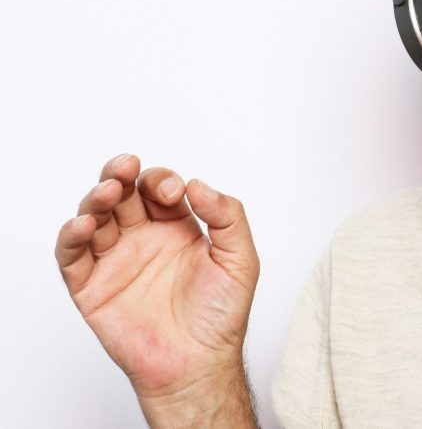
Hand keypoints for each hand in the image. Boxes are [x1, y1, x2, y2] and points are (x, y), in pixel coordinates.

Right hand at [55, 154, 259, 416]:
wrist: (198, 363)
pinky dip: (71, 236)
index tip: (175, 192)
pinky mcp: (92, 287)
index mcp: (177, 227)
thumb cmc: (221, 315)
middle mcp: (144, 238)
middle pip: (122, 193)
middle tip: (127, 168)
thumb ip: (228, 217)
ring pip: (95, 215)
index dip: (162, 181)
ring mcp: (116, 260)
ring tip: (108, 191)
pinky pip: (72, 256)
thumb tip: (199, 184)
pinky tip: (83, 224)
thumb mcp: (240, 259)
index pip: (160, 189)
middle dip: (122, 174)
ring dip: (96, 198)